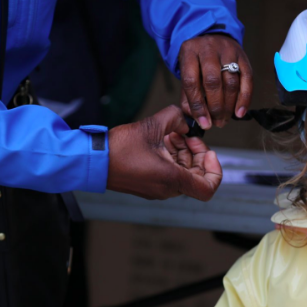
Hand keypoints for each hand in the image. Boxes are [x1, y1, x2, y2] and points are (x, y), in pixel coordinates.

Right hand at [106, 105, 221, 200]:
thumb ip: (175, 117)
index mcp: (171, 179)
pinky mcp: (149, 184)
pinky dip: (172, 158)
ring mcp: (157, 189)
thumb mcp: (152, 126)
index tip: (208, 152)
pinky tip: (164, 140)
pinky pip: (170, 173)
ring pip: (183, 173)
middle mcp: (167, 188)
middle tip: (189, 136)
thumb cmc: (118, 149)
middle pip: (196, 176)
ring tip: (174, 134)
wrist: (92, 160)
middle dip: (196, 154)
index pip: (208, 188)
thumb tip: (187, 118)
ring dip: (183, 153)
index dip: (215, 170)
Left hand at [178, 33, 252, 129]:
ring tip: (225, 119)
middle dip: (215, 107)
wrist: (212, 35)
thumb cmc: (198, 60)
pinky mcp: (243, 56)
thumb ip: (188, 95)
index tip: (204, 123)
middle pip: (213, 82)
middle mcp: (208, 49)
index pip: (192, 82)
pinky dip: (245, 98)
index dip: (198, 105)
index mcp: (189, 52)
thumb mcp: (187, 71)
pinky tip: (239, 112)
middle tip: (217, 123)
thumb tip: (196, 118)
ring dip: (229, 106)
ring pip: (231, 82)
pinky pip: (247, 79)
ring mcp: (228, 51)